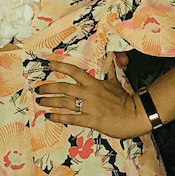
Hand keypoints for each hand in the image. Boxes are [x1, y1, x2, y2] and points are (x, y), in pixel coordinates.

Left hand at [35, 57, 150, 139]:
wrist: (136, 114)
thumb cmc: (126, 99)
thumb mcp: (116, 81)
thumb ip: (110, 69)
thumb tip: (112, 55)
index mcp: (94, 83)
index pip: (74, 71)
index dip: (60, 67)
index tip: (48, 65)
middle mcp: (89, 93)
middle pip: (64, 88)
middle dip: (49, 88)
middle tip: (38, 88)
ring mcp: (89, 107)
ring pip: (64, 103)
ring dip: (50, 101)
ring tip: (40, 101)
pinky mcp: (91, 121)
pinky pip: (71, 118)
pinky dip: (59, 117)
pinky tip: (50, 116)